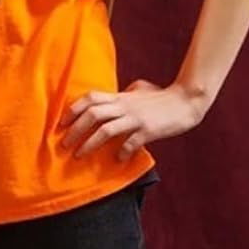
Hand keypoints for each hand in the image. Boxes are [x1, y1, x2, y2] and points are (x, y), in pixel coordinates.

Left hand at [60, 78, 204, 159]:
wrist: (186, 101)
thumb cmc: (162, 96)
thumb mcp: (139, 88)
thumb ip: (125, 92)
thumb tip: (118, 93)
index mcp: (120, 96)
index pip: (90, 98)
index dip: (73, 108)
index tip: (61, 122)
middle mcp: (124, 106)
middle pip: (92, 115)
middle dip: (75, 129)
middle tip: (63, 143)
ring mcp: (135, 118)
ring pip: (105, 130)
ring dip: (89, 143)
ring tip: (78, 155)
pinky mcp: (148, 130)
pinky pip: (130, 142)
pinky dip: (121, 151)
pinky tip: (117, 159)